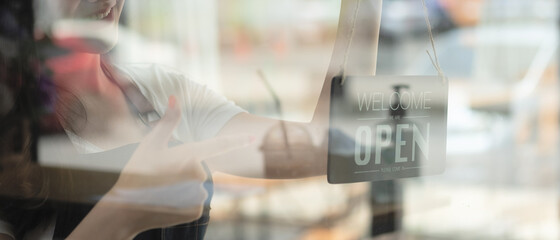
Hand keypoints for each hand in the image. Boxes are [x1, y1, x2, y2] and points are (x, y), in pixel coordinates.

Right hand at [101, 96, 253, 231]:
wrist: (127, 209)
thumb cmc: (137, 172)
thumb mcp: (150, 144)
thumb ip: (167, 121)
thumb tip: (175, 97)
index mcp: (190, 154)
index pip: (220, 145)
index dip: (238, 141)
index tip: (254, 139)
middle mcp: (198, 174)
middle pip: (200, 168)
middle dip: (186, 170)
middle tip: (164, 175)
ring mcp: (199, 194)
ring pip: (198, 185)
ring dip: (185, 186)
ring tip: (164, 188)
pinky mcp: (196, 210)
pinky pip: (195, 201)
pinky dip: (184, 201)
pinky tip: (168, 200)